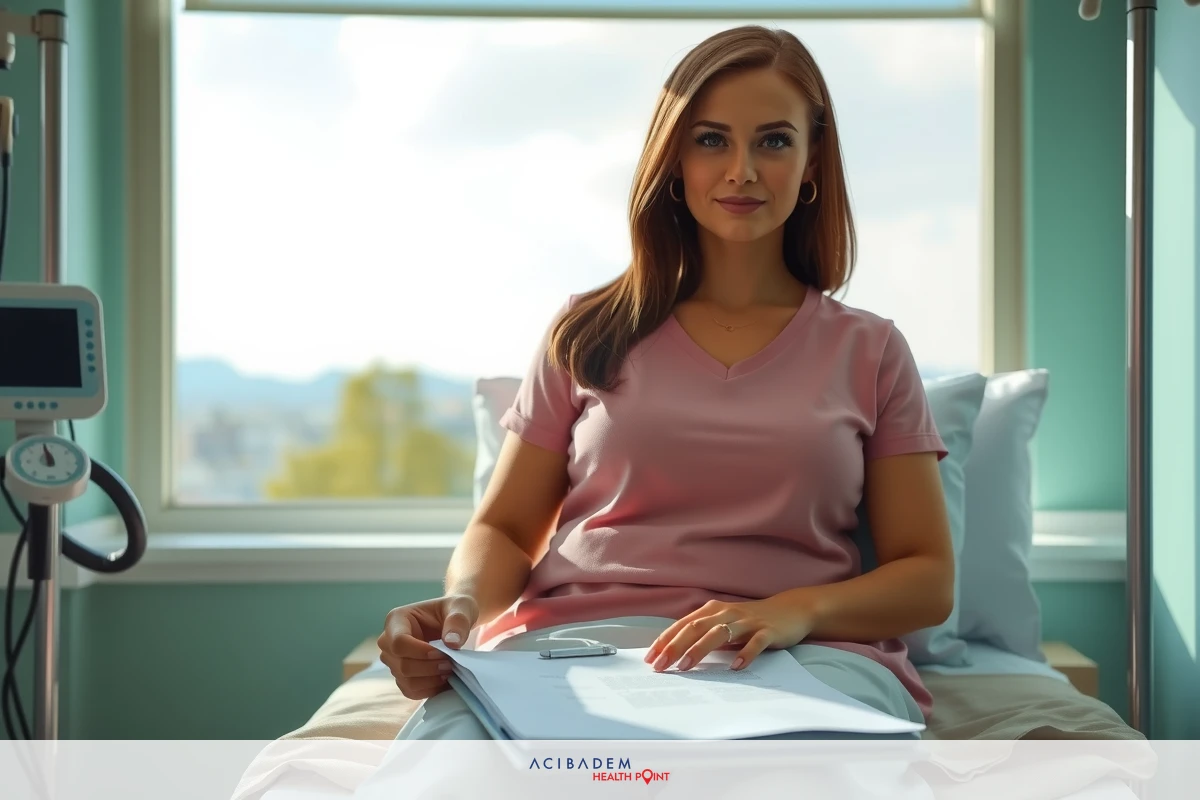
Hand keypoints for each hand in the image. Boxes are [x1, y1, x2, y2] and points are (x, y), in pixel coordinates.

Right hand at [378, 594, 479, 699]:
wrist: (455, 624)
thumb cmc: (455, 611)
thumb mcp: (462, 607)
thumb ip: (458, 621)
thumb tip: (451, 643)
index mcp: (396, 619)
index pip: (399, 642)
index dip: (421, 652)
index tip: (444, 653)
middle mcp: (388, 641)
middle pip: (402, 665)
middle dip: (430, 668)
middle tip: (451, 663)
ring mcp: (393, 661)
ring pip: (406, 681)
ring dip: (431, 680)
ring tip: (450, 670)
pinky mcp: (402, 676)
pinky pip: (411, 691)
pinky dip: (430, 689)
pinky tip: (444, 679)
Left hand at [643, 597, 814, 672]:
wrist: (791, 610)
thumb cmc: (751, 620)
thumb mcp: (724, 623)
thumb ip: (704, 634)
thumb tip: (675, 653)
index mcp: (713, 611)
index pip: (683, 625)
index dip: (665, 640)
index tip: (650, 657)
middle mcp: (727, 613)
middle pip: (695, 628)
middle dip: (675, 646)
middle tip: (660, 665)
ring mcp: (747, 622)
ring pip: (719, 633)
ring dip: (701, 649)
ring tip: (686, 666)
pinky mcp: (767, 631)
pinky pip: (755, 642)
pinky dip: (745, 653)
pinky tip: (735, 666)